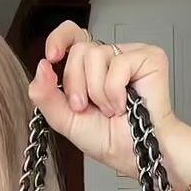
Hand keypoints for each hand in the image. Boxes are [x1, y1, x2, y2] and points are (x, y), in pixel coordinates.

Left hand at [27, 21, 175, 178]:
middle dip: (76, 84)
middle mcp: (110, 57)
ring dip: (97, 92)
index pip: (72, 35)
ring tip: (111, 109)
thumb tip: (41, 66)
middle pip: (79, 49)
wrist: (133, 155)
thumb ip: (45, 94)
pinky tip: (124, 104)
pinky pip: (118, 64)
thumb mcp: (64, 119)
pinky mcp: (149, 57)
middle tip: (88, 107)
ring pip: (95, 55)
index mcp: (90, 67)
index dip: (59, 39)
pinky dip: (114, 92)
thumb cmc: (109, 140)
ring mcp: (130, 55)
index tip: (52, 57)